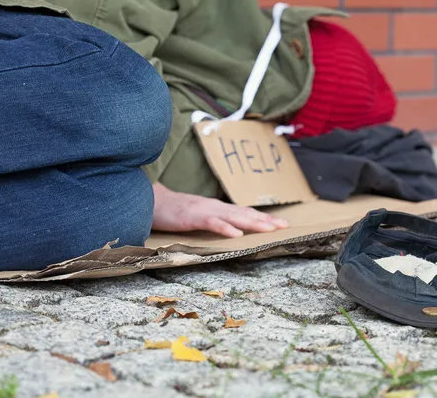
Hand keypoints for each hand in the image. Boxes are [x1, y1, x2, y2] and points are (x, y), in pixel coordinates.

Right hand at [151, 182, 289, 237]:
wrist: (151, 201)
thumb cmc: (175, 211)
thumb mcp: (200, 216)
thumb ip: (216, 220)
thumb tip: (233, 229)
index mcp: (218, 208)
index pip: (246, 213)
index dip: (264, 218)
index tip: (282, 224)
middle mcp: (215, 207)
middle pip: (245, 214)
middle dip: (266, 220)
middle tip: (285, 226)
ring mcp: (204, 211)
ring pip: (233, 217)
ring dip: (252, 223)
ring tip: (270, 229)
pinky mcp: (192, 217)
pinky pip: (211, 223)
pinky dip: (225, 228)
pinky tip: (236, 234)